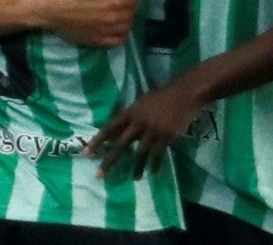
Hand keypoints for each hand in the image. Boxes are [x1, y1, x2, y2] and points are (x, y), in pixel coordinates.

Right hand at [40, 0, 136, 46]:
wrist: (49, 9)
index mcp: (112, 1)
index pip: (133, 0)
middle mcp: (112, 19)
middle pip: (131, 15)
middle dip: (130, 8)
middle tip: (122, 4)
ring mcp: (105, 32)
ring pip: (127, 28)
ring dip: (127, 21)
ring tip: (120, 15)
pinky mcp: (97, 41)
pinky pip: (117, 42)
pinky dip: (121, 35)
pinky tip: (116, 29)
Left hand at [84, 84, 201, 178]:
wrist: (185, 93)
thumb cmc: (163, 95)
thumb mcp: (143, 101)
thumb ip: (132, 115)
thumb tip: (120, 127)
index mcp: (131, 112)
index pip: (110, 127)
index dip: (98, 140)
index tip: (86, 152)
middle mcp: (139, 122)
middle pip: (120, 144)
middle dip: (109, 160)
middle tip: (100, 174)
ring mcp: (153, 130)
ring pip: (140, 153)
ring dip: (137, 167)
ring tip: (134, 178)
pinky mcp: (166, 135)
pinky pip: (158, 154)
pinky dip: (155, 164)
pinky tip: (153, 172)